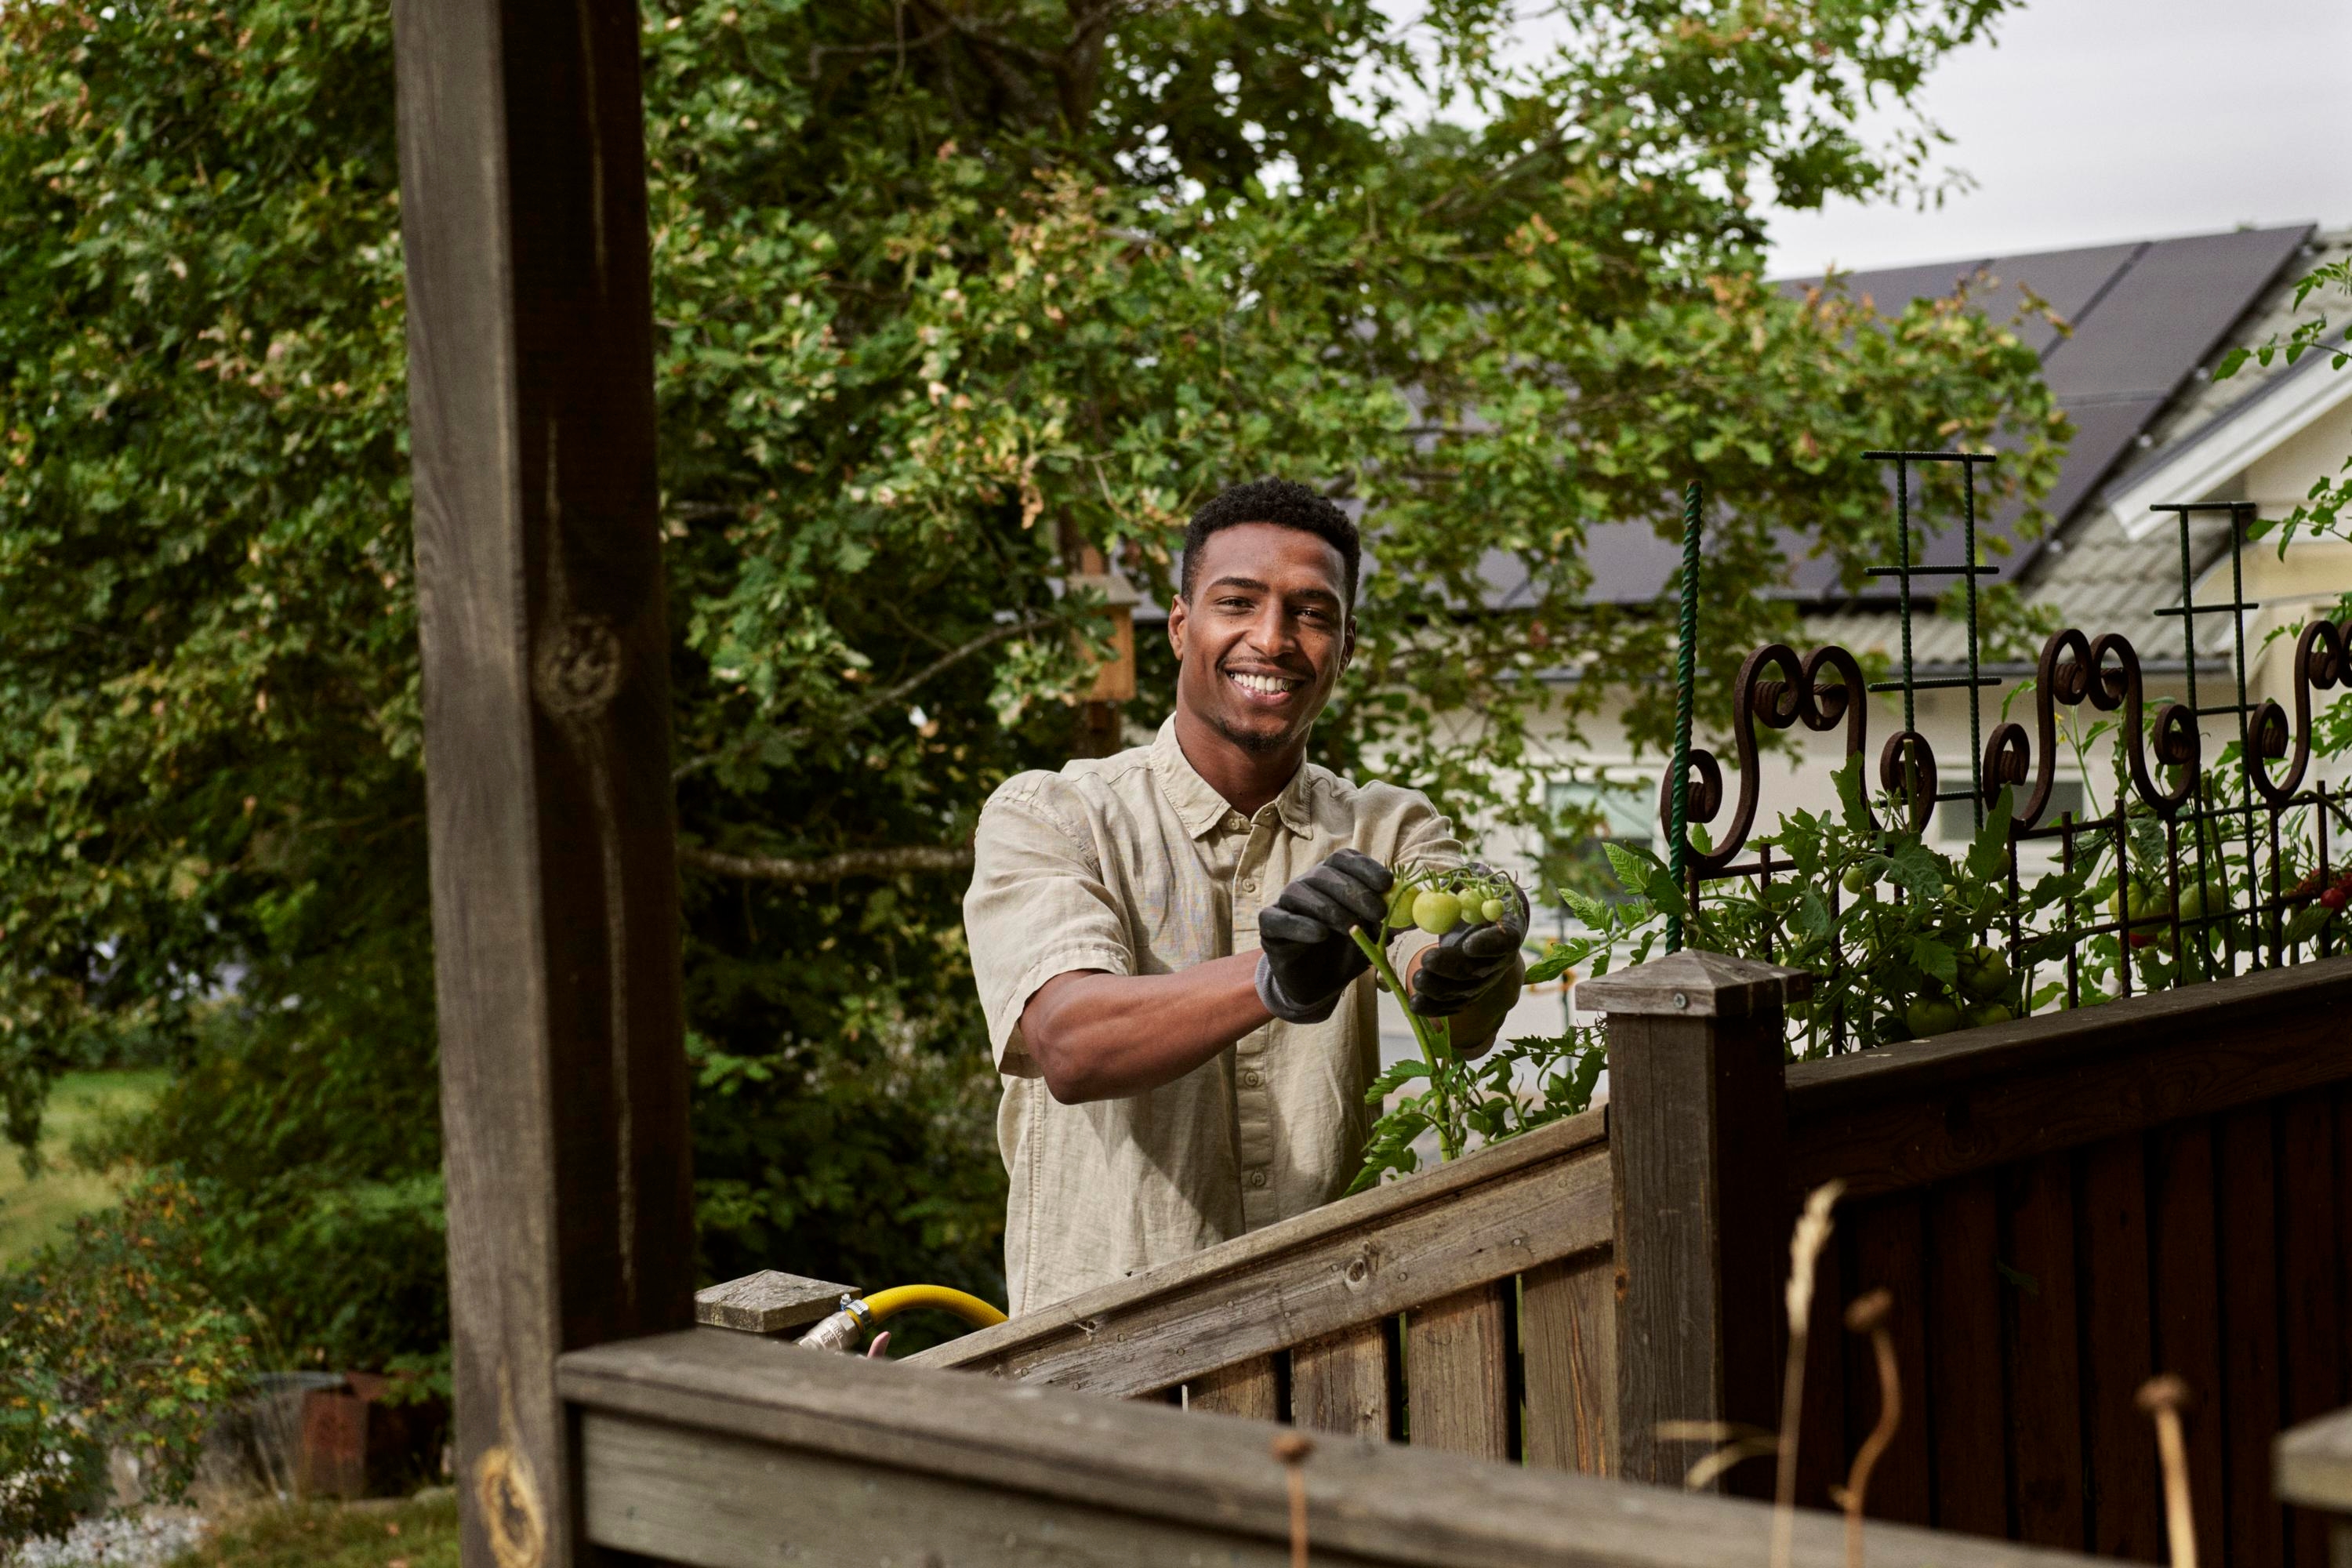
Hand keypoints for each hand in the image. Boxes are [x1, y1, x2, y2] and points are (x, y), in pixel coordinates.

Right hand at [1255, 849, 1392, 1023]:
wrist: (1317, 985)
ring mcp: (1286, 903)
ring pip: (1302, 892)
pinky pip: (1280, 919)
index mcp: (1333, 878)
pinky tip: (1321, 935)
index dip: (1367, 868)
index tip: (1387, 884)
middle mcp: (1308, 884)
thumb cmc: (1345, 953)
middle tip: (1377, 913)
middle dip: (1355, 891)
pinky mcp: (1270, 926)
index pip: (1346, 860)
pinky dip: (1301, 925)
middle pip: (1327, 873)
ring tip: (1352, 930)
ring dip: (1331, 909)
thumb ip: (1390, 922)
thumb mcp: (1373, 937)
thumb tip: (1416, 913)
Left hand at [1409, 871, 1527, 1017]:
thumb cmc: (1480, 897)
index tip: (1468, 944)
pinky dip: (1434, 1009)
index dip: (1489, 945)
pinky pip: (1453, 1005)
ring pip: (1464, 992)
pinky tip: (1414, 1005)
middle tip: (1426, 961)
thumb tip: (1446, 881)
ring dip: (1439, 990)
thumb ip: (1466, 881)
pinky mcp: (1468, 992)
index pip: (1505, 940)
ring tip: (1415, 980)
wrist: (1484, 922)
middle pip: (1479, 971)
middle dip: (1451, 968)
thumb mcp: (1477, 882)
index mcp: (1507, 930)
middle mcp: (1499, 960)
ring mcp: (1484, 980)